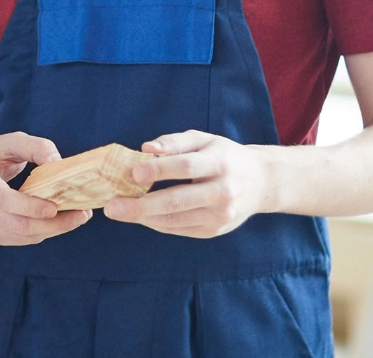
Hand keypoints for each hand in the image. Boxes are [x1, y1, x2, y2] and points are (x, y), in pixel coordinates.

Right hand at [0, 132, 92, 245]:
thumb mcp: (7, 141)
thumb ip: (34, 146)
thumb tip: (58, 162)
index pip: (4, 201)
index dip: (31, 207)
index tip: (56, 206)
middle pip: (18, 225)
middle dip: (53, 224)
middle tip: (81, 214)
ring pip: (21, 236)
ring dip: (52, 230)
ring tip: (76, 218)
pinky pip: (19, 240)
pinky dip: (41, 233)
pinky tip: (57, 222)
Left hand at [101, 130, 272, 237]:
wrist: (260, 183)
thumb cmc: (224, 156)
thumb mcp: (204, 140)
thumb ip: (174, 142)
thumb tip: (146, 149)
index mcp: (221, 164)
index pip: (187, 167)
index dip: (159, 170)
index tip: (132, 173)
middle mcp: (223, 192)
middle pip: (178, 200)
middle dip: (141, 205)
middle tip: (112, 207)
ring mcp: (220, 216)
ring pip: (175, 219)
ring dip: (143, 217)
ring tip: (118, 211)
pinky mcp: (214, 231)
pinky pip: (179, 228)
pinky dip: (156, 222)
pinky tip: (139, 215)